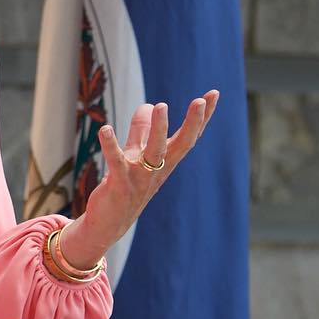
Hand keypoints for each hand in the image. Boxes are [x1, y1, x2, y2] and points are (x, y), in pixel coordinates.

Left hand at [58, 90, 219, 269]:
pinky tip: (105, 129)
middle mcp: (157, 170)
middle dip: (192, 123)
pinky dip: (110, 145)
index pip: (188, 137)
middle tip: (199, 101)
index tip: (213, 94)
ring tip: (160, 106)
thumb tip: (149, 104)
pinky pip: (116, 162)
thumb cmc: (125, 187)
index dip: (202, 117)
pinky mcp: (118, 186)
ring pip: (153, 152)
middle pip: (180, 145)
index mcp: (164, 163)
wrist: (108, 224)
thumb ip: (140, 132)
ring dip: (157, 129)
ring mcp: (139, 179)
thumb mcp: (135, 156)